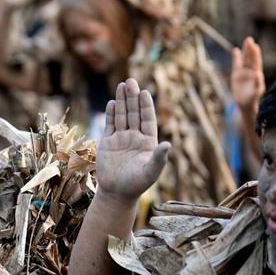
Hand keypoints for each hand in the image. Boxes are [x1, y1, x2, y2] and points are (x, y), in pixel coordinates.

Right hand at [95, 79, 170, 203]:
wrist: (116, 193)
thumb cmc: (137, 184)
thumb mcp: (151, 172)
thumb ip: (159, 158)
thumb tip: (168, 144)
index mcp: (148, 141)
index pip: (147, 119)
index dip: (146, 106)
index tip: (145, 92)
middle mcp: (135, 137)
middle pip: (133, 113)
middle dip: (132, 97)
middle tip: (131, 81)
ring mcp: (121, 139)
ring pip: (121, 116)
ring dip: (122, 101)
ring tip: (122, 85)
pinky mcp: (107, 143)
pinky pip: (110, 125)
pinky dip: (111, 114)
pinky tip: (113, 103)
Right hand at [230, 37, 265, 112]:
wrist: (245, 104)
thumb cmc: (252, 99)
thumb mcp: (256, 92)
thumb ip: (257, 83)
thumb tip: (258, 73)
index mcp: (257, 74)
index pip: (256, 62)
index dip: (255, 54)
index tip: (255, 46)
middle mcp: (251, 71)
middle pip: (251, 58)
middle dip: (251, 49)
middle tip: (250, 39)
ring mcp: (244, 72)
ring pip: (245, 59)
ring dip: (246, 50)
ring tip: (247, 40)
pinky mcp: (237, 75)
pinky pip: (237, 64)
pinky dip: (236, 57)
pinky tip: (236, 50)